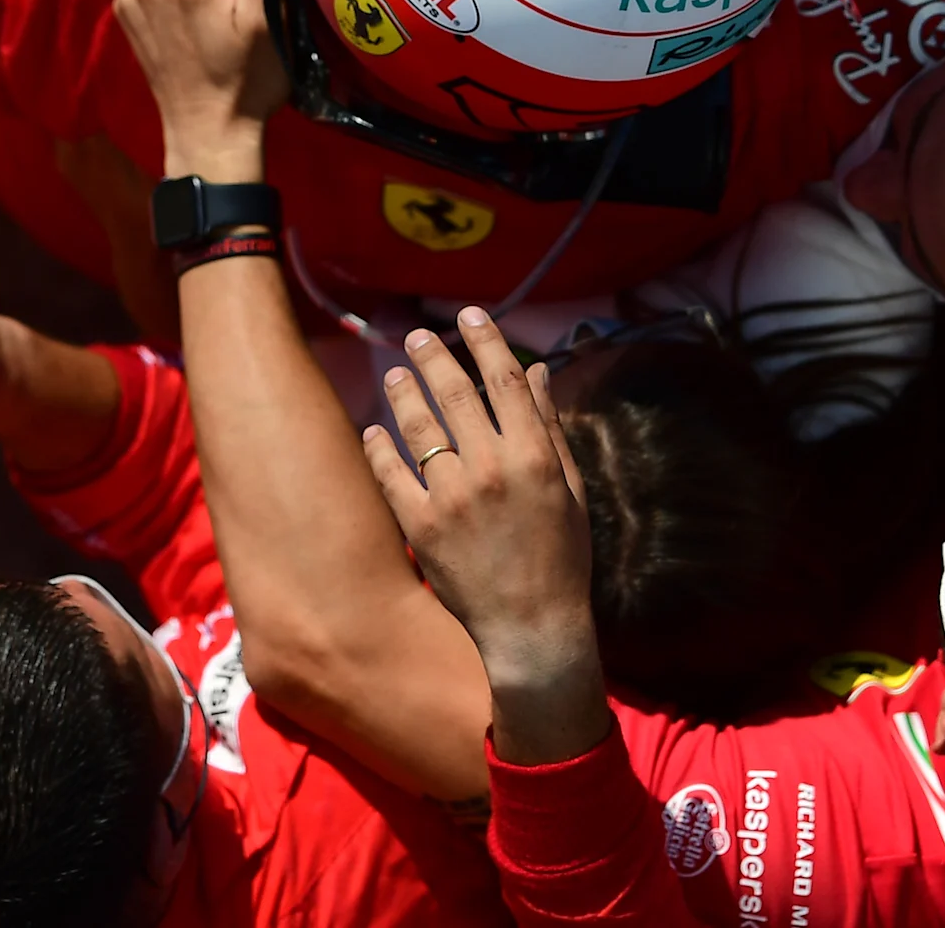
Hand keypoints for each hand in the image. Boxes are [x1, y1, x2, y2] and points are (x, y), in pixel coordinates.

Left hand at [363, 307, 611, 765]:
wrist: (531, 629)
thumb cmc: (561, 559)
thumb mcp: (569, 489)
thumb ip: (548, 428)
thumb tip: (536, 374)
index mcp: (533, 457)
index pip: (505, 380)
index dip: (486, 340)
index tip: (470, 315)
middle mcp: (491, 469)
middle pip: (455, 395)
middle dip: (434, 357)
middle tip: (418, 335)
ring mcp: (452, 498)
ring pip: (418, 428)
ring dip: (403, 393)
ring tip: (395, 373)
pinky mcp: (420, 528)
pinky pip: (391, 476)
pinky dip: (379, 448)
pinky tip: (374, 429)